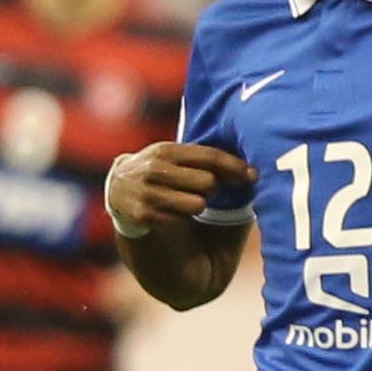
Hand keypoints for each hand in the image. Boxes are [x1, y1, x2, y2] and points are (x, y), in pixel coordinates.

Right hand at [105, 141, 253, 232]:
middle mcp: (154, 169)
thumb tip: (248, 171)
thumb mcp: (173, 155)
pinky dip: (182, 218)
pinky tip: (172, 212)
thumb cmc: (159, 170)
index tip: (253, 176)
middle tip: (205, 189)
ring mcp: (147, 192)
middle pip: (208, 182)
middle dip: (213, 188)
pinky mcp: (143, 215)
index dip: (235, 167)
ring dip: (198, 204)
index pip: (210, 156)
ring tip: (187, 201)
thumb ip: (202, 159)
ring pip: (198, 203)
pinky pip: (182, 219)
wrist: (118, 188)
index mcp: (166, 150)